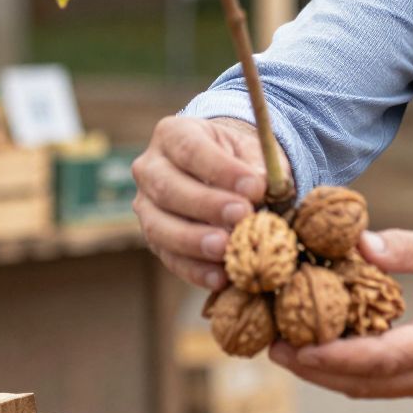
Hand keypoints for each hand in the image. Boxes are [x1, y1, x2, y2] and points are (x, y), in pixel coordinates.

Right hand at [132, 116, 281, 289]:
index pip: (191, 149)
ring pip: (159, 226)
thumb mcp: (252, 150)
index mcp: (173, 134)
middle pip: (168, 188)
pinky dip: (195, 271)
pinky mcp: (154, 240)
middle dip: (206, 205)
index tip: (255, 186)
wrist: (221, 174)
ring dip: (194, 241)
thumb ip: (260, 165)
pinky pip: (169, 258)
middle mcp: (150, 168)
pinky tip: (220, 277)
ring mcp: (146, 206)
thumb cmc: (238, 158)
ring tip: (227, 249)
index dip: (221, 169)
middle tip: (242, 215)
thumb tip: (266, 185)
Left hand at [268, 228, 412, 400]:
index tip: (292, 345)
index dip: (332, 357)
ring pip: (368, 389)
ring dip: (324, 373)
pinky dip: (344, 370)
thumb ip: (405, 248)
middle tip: (272, 346)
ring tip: (284, 348)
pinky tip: (317, 349)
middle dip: (314, 369)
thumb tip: (358, 244)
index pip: (380, 359)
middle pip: (365, 383)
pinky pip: (378, 384)